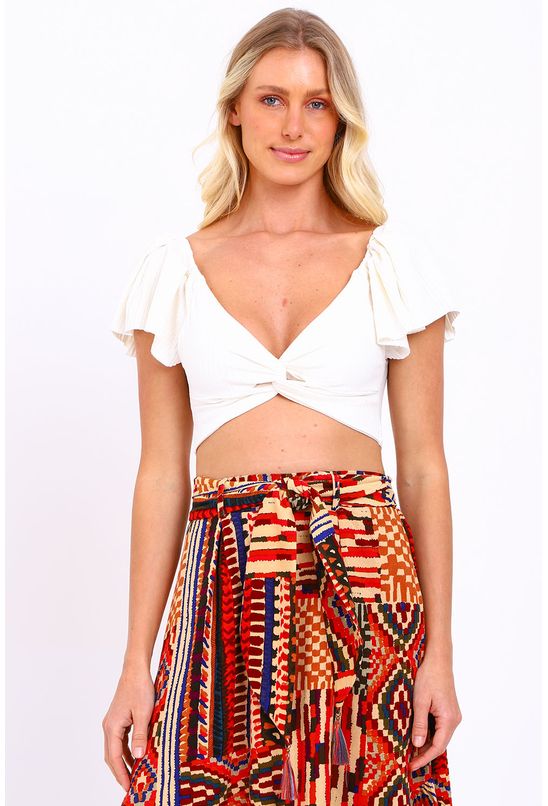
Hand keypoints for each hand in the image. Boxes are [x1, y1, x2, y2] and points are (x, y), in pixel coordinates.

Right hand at [102, 664, 154, 790]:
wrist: (135, 669)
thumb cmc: (140, 688)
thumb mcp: (144, 713)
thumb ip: (140, 735)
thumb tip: (138, 757)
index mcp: (112, 727)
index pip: (114, 757)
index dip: (121, 774)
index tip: (127, 788)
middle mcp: (108, 726)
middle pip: (111, 756)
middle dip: (120, 772)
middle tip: (130, 787)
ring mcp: (112, 722)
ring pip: (115, 749)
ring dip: (123, 762)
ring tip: (134, 776)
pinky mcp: (118, 719)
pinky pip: (120, 741)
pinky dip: (126, 751)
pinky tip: (136, 757)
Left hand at [408, 652, 461, 772]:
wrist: (438, 659)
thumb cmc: (429, 676)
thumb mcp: (420, 701)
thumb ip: (419, 724)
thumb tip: (417, 745)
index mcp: (449, 719)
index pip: (437, 747)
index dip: (423, 758)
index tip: (410, 766)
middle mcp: (454, 720)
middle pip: (439, 744)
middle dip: (423, 753)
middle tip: (406, 761)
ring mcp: (452, 715)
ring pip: (439, 736)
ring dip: (425, 743)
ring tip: (408, 751)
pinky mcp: (448, 710)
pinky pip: (439, 727)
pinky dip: (428, 733)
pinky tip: (416, 735)